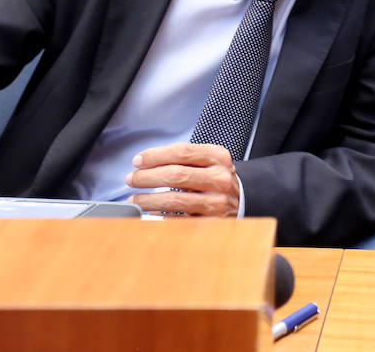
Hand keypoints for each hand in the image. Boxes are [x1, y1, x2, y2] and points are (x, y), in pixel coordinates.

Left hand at [125, 142, 239, 216]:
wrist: (242, 202)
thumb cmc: (215, 179)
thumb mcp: (208, 162)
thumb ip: (181, 158)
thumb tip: (144, 162)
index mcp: (218, 158)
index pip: (181, 152)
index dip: (155, 156)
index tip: (137, 161)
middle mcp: (221, 178)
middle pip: (175, 174)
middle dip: (147, 177)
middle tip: (132, 179)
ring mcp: (217, 202)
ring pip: (174, 200)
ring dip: (148, 200)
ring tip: (135, 199)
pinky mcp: (211, 223)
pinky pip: (178, 220)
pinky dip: (160, 217)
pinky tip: (150, 214)